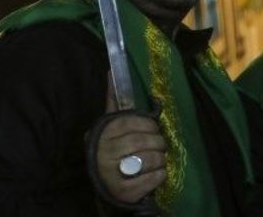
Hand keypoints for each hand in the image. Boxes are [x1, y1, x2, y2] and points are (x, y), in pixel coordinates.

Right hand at [95, 75, 166, 203]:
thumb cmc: (113, 150)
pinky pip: (153, 179)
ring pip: (150, 159)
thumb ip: (114, 102)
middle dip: (158, 143)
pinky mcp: (124, 192)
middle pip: (142, 141)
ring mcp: (112, 173)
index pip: (129, 122)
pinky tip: (154, 175)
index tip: (152, 129)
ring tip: (157, 160)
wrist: (108, 185)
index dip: (148, 124)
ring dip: (161, 160)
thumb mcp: (110, 126)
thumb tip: (111, 70)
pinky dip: (160, 176)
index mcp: (101, 133)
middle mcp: (103, 153)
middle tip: (158, 146)